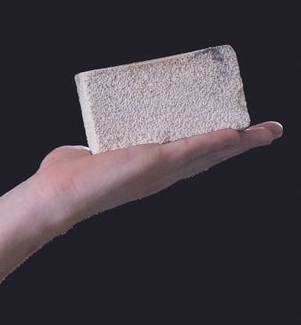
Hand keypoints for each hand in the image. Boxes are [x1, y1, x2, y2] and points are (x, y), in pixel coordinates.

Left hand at [31, 121, 281, 234]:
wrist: (57, 193)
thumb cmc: (67, 177)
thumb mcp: (93, 156)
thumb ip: (96, 151)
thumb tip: (88, 149)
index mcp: (152, 170)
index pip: (192, 156)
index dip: (216, 145)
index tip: (237, 133)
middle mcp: (163, 173)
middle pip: (212, 155)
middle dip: (242, 144)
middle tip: (269, 130)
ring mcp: (162, 169)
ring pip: (210, 153)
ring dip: (241, 141)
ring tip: (267, 131)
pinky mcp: (154, 162)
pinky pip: (192, 149)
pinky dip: (215, 142)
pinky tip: (237, 133)